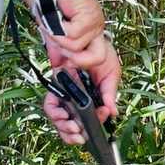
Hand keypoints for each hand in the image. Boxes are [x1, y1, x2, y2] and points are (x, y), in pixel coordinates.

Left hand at [42, 0, 119, 145]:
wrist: (75, 29)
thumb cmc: (97, 46)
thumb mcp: (110, 69)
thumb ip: (110, 91)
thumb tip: (112, 112)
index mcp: (96, 95)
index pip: (94, 118)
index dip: (94, 125)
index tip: (94, 125)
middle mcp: (81, 97)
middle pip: (75, 123)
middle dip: (75, 133)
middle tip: (78, 135)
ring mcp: (67, 93)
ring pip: (62, 118)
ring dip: (64, 126)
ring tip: (70, 127)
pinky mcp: (54, 86)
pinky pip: (51, 104)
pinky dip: (54, 111)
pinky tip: (60, 113)